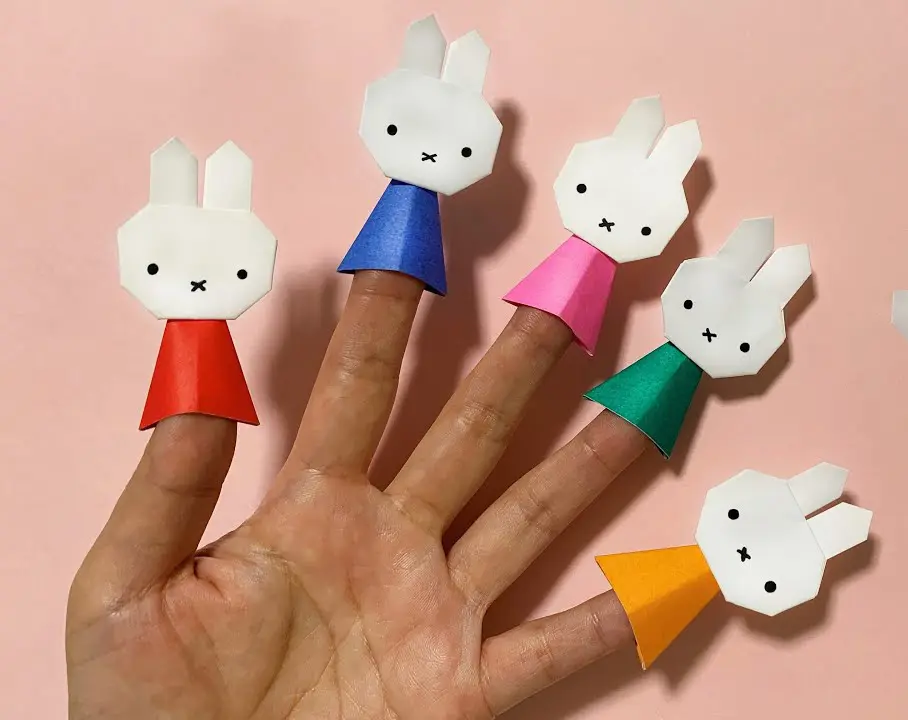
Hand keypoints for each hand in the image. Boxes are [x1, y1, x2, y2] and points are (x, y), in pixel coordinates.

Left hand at [67, 272, 647, 718]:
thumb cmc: (143, 708)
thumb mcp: (125, 591)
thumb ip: (167, 489)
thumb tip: (198, 376)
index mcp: (309, 510)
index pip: (357, 391)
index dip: (385, 317)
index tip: (415, 242)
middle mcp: (391, 544)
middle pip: (469, 433)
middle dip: (518, 362)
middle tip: (567, 294)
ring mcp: (435, 614)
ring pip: (529, 519)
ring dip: (588, 463)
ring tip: (644, 404)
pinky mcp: (462, 691)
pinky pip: (551, 651)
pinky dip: (611, 621)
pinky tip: (668, 582)